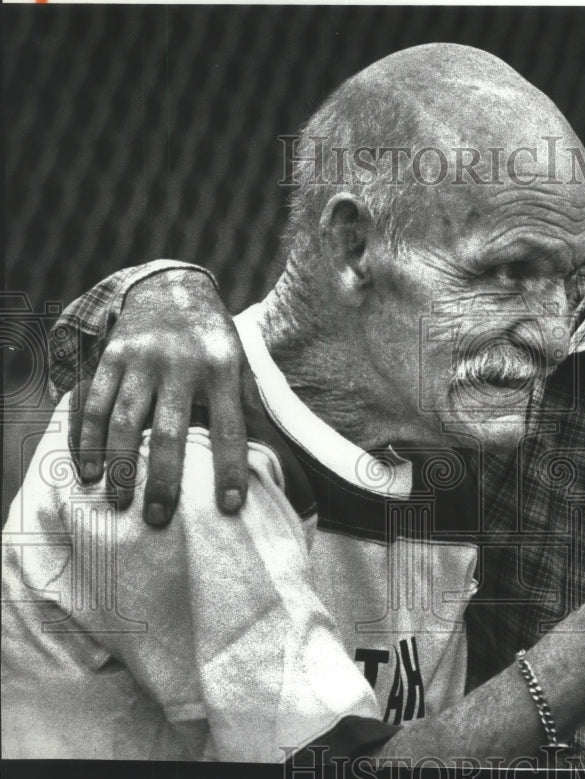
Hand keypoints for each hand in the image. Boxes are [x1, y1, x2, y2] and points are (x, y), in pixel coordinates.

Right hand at [69, 270, 252, 525]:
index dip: (231, 470)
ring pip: (124, 421)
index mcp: (223, 369)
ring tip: (119, 504)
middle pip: (170, 432)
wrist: (172, 288)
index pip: (230, 429)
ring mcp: (142, 359)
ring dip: (120, 467)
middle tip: (159, 520)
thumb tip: (274, 459)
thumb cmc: (214, 342)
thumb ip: (248, 408)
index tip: (229, 507)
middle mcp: (181, 364)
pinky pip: (92, 404)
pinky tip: (88, 472)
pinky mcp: (111, 356)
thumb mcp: (240, 365)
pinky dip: (87, 441)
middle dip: (164, 480)